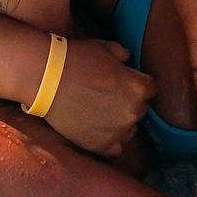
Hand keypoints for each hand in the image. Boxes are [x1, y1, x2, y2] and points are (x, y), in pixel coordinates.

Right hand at [44, 37, 155, 156]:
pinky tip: (96, 128)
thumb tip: (125, 59)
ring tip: (98, 112)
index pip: (150, 88)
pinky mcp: (99, 145)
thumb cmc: (75, 59)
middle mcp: (133, 112)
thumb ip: (121, 54)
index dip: (136, 83)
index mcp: (139, 87)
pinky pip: (115, 148)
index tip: (123, 82)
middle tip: (106, 95)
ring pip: (129, 130)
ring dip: (119, 122)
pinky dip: (108, 140)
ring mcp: (116, 131)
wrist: (46, 78)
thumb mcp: (104, 48)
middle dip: (127, 102)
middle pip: (140, 109)